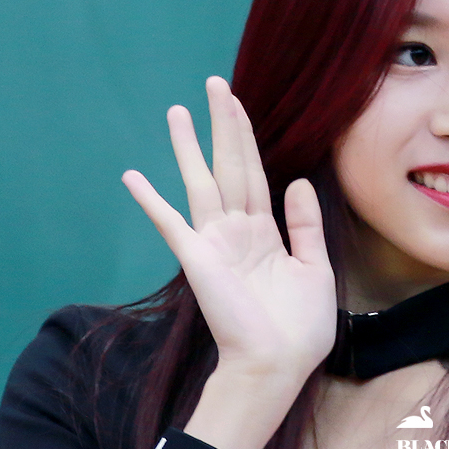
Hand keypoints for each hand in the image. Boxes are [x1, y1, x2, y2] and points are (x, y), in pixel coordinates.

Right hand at [123, 77, 336, 384]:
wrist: (278, 365)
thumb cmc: (300, 329)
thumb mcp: (315, 269)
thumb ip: (305, 225)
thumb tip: (295, 181)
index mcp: (265, 233)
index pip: (254, 174)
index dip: (246, 137)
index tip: (236, 102)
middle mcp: (236, 231)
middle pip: (229, 165)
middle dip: (222, 125)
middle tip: (215, 82)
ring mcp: (214, 243)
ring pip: (202, 182)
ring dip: (189, 147)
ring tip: (177, 111)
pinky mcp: (197, 259)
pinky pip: (170, 224)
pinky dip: (151, 201)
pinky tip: (132, 177)